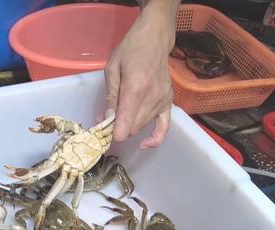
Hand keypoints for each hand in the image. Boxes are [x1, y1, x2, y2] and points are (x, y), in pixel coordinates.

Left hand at [104, 0, 177, 148]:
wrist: (155, 38)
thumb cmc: (130, 50)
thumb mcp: (112, 69)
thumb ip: (110, 97)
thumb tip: (106, 120)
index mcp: (136, 87)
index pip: (126, 122)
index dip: (114, 133)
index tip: (105, 134)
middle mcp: (152, 97)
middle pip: (133, 127)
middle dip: (119, 128)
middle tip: (108, 120)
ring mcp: (163, 100)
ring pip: (143, 126)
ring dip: (130, 126)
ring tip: (121, 115)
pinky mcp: (169, 102)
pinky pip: (164, 127)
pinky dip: (155, 139)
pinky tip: (144, 144)